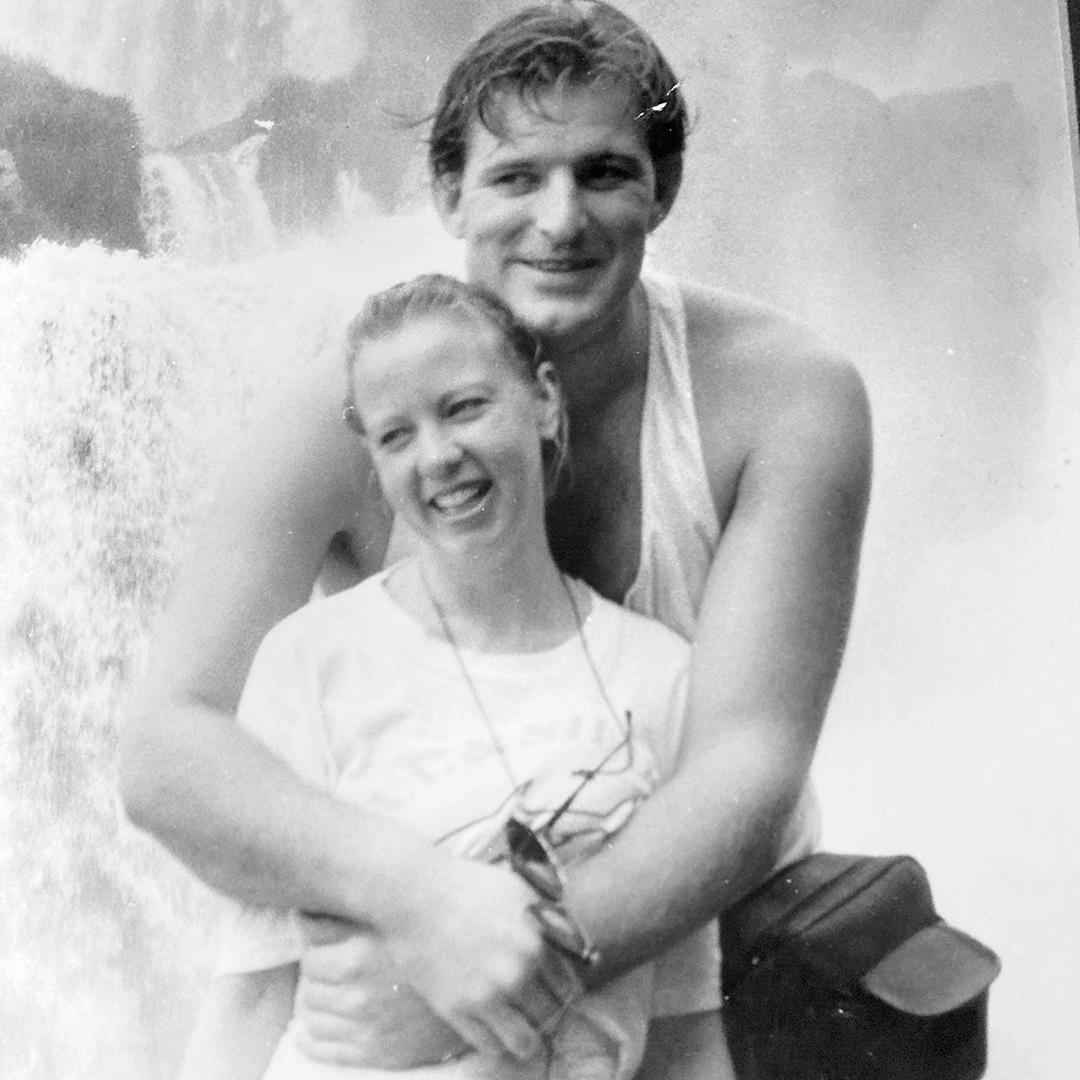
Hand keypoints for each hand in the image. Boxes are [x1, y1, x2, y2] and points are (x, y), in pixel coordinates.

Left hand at [294, 915, 467, 1067]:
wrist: (482, 981)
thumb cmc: (437, 938)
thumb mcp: (393, 916)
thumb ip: (346, 913)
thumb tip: (299, 913)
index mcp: (360, 956)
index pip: (310, 959)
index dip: (315, 951)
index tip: (322, 947)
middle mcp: (359, 994)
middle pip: (309, 989)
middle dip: (314, 979)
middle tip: (326, 969)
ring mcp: (368, 1026)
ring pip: (312, 1019)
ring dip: (313, 1006)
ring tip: (325, 995)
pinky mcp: (378, 1051)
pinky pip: (324, 1049)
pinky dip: (313, 1039)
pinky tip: (315, 1028)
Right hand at [295, 854, 584, 1064]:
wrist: (415, 893)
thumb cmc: (468, 885)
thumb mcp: (520, 891)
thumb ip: (549, 920)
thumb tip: (571, 942)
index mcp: (537, 942)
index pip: (570, 988)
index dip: (563, 990)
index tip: (555, 990)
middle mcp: (518, 973)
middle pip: (551, 1015)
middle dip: (546, 1011)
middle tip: (535, 1007)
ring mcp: (487, 995)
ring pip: (525, 1042)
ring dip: (527, 1038)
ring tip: (520, 1030)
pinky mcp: (457, 1010)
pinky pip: (490, 1045)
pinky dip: (496, 1041)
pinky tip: (493, 1028)